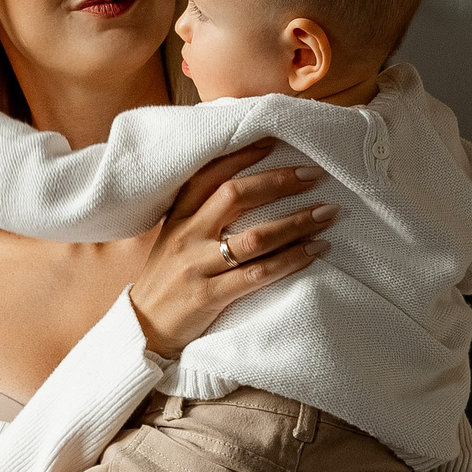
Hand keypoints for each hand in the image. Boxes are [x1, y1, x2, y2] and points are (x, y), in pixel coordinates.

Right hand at [129, 144, 338, 358]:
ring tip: (327, 214)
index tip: (276, 143)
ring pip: (255, 237)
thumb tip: (246, 190)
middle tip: (315, 175)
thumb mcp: (174, 240)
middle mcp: (186, 235)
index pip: (210, 174)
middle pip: (236, 196)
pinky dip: (291, 260)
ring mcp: (196, 266)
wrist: (143, 329)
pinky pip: (258, 274)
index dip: (243, 155)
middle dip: (280, 182)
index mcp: (178, 217)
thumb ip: (201, 216)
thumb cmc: (168, 281)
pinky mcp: (209, 296)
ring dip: (297, 223)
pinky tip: (315, 251)